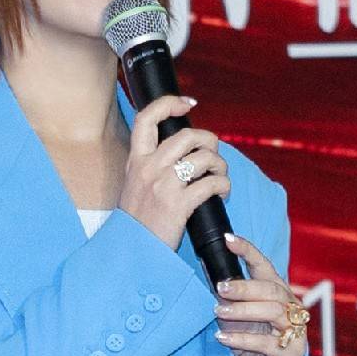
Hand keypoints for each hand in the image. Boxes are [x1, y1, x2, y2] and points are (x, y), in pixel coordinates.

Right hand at [118, 93, 229, 251]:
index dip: (169, 103)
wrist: (132, 252)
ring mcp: (163, 185)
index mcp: (136, 161)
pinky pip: (212, 183)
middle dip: (209, 141)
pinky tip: (222, 193)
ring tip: (219, 178)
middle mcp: (148, 168)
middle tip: (212, 156)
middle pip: (187, 135)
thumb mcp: (135, 186)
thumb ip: (152, 166)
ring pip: (204, 157)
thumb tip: (183, 151)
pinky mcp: (178, 204)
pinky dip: (223, 186)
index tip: (187, 104)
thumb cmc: (139, 222)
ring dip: (220, 166)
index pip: (147, 118)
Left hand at [214, 230, 304, 355]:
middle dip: (244, 287)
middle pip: (271, 289)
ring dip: (243, 311)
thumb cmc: (246, 340)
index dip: (248, 251)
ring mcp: (295, 330)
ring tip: (219, 314)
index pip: (264, 266)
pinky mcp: (292, 353)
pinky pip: (269, 343)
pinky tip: (223, 338)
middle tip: (220, 289)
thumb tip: (206, 272)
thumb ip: (227, 296)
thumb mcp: (234, 315)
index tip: (228, 239)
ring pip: (274, 312)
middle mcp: (290, 307)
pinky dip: (243, 339)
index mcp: (276, 292)